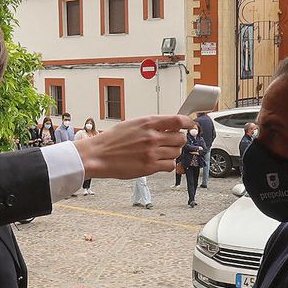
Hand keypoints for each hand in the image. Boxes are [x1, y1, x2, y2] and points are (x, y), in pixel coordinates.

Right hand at [75, 113, 193, 179]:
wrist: (97, 155)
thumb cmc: (111, 141)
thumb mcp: (132, 124)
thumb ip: (152, 125)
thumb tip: (169, 126)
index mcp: (148, 123)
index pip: (177, 120)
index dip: (188, 122)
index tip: (191, 125)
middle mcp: (152, 137)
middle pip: (180, 138)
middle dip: (178, 140)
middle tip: (172, 142)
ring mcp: (151, 152)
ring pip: (176, 152)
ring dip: (172, 152)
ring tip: (161, 152)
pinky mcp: (149, 167)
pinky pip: (169, 165)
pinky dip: (167, 164)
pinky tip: (159, 162)